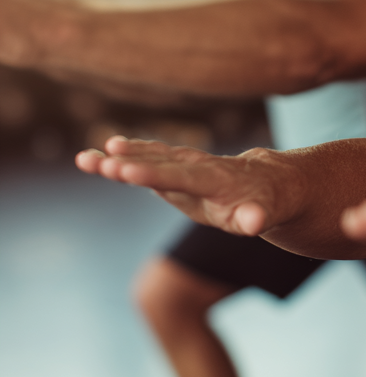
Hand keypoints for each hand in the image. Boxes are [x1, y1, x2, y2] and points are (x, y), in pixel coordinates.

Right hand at [76, 136, 301, 235]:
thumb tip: (255, 221)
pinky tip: (98, 155)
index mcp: (216, 178)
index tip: (125, 171)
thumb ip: (257, 217)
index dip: (154, 174)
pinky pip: (149, 159)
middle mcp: (198, 166)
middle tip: (98, 162)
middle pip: (160, 164)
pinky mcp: (176, 168)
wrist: (269, 179)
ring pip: (150, 157)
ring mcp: (185, 164)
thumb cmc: (267, 202)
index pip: (183, 176)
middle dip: (129, 163)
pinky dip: (125, 156)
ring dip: (119, 157)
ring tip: (85, 158)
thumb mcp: (267, 213)